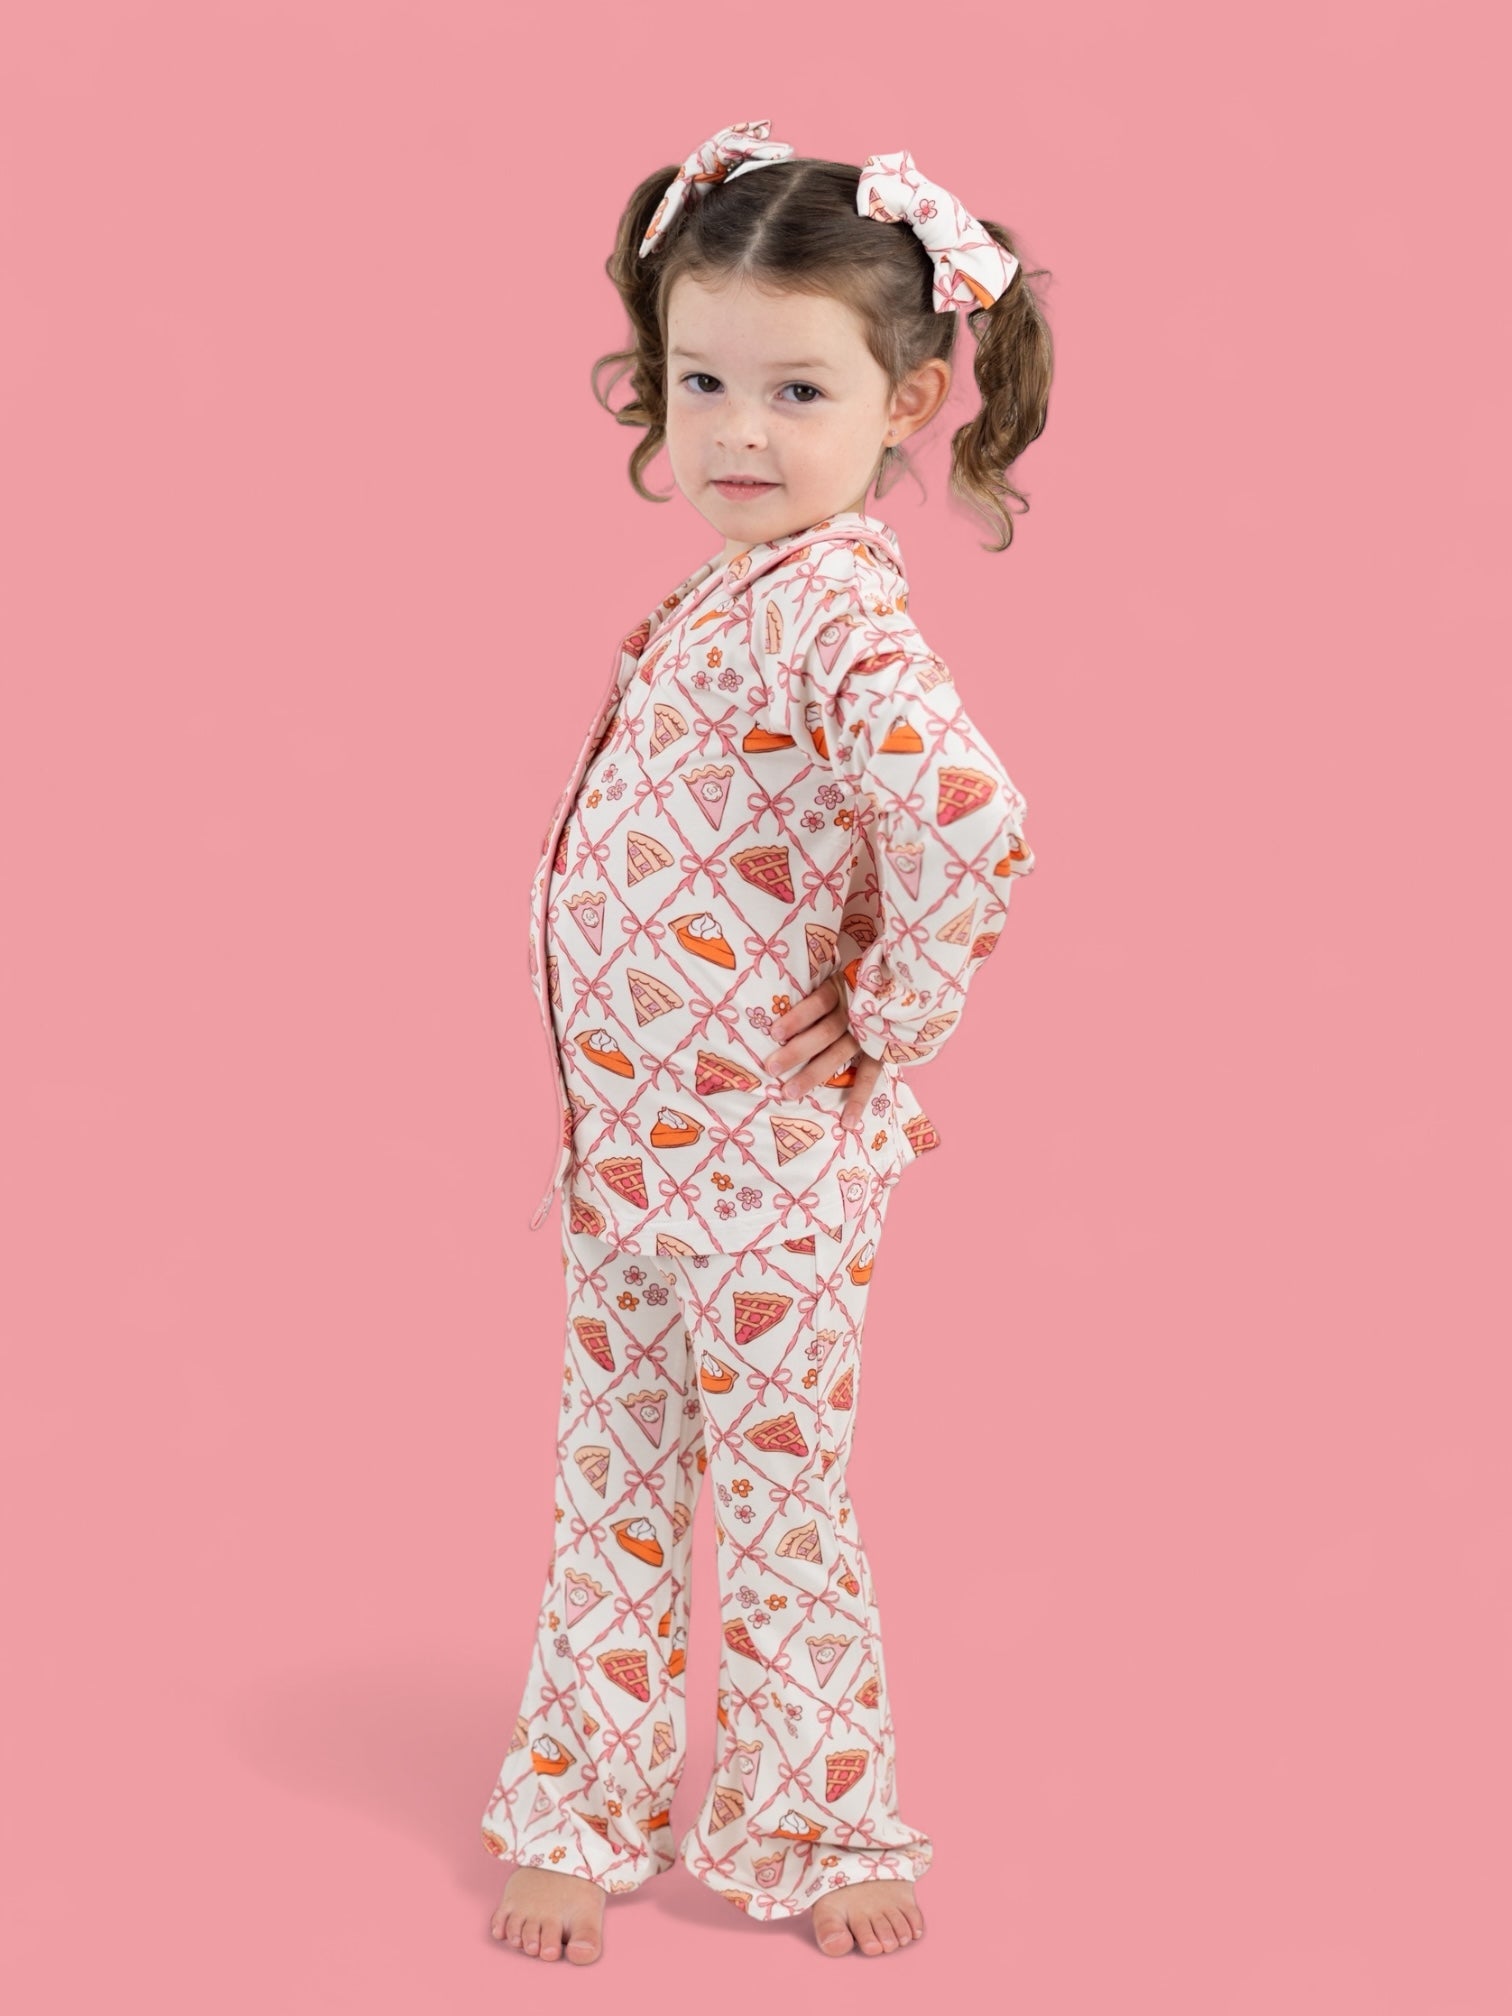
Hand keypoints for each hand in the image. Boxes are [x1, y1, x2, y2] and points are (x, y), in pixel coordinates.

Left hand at [762, 975, 882, 1129]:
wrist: (898, 985)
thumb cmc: (851, 983)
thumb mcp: (833, 976)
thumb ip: (811, 989)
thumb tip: (770, 999)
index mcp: (841, 990)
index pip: (817, 1003)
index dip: (797, 1018)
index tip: (774, 1033)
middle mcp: (855, 1012)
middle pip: (825, 1032)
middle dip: (798, 1051)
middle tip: (772, 1068)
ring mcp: (868, 1033)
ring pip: (840, 1054)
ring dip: (815, 1074)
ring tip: (790, 1093)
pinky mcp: (881, 1050)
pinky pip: (870, 1076)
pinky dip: (859, 1099)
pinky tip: (848, 1121)